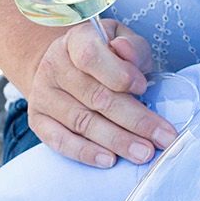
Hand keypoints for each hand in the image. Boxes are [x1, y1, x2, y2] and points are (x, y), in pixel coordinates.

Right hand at [23, 18, 176, 167]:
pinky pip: (60, 140)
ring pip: (82, 122)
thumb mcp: (122, 41)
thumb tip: (127, 53)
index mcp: (76, 40)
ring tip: (143, 153)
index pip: (91, 56)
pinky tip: (109, 160)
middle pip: (95, 96)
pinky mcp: (38, 120)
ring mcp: (43, 94)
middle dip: (134, 120)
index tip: (144, 88)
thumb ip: (132, 48)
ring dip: (117, 140)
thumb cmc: (104, 57)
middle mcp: (54, 66)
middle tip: (161, 138)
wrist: (64, 68)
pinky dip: (85, 152)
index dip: (119, 74)